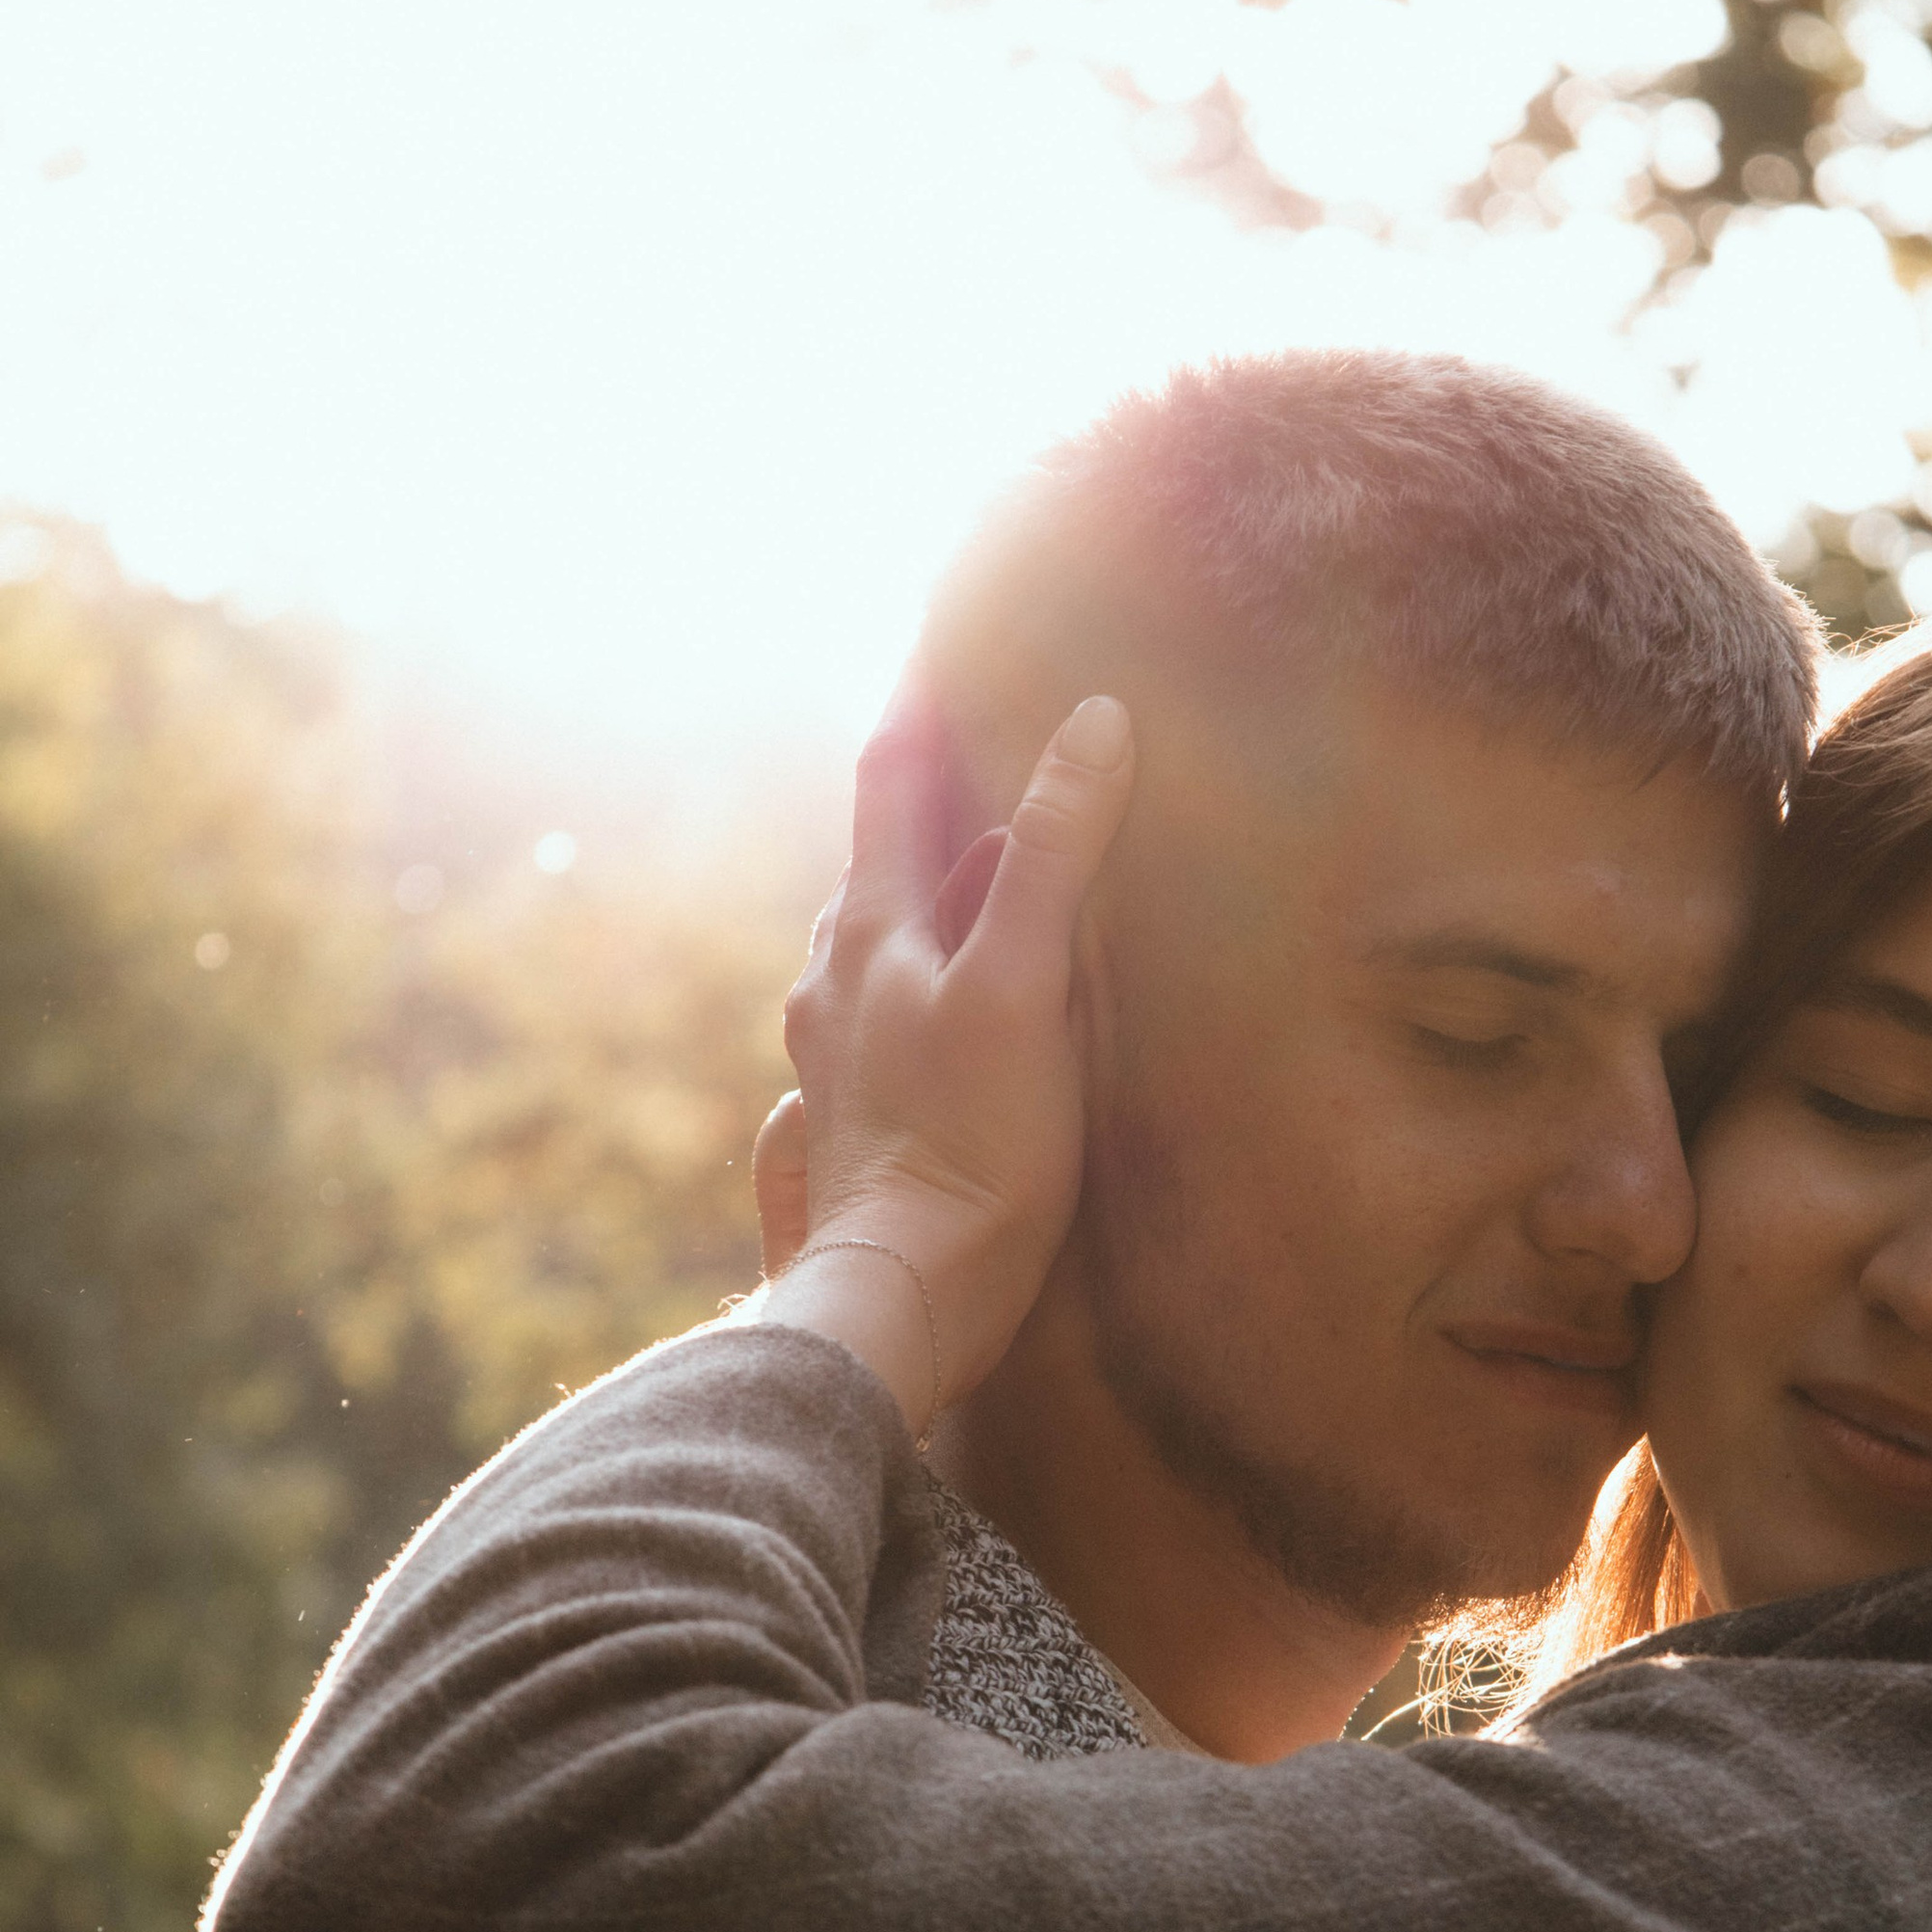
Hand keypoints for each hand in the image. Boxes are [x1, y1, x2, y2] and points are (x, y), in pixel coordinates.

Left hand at [738, 689, 1135, 1431]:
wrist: (904, 1297)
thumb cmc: (969, 1147)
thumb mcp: (1024, 989)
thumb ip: (1055, 859)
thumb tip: (1095, 722)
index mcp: (869, 929)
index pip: (891, 777)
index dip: (920, 700)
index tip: (940, 633)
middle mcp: (835, 978)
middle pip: (882, 856)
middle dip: (928, 798)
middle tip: (973, 742)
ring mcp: (837, 1050)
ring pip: (882, 937)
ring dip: (927, 892)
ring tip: (973, 867)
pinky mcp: (856, 1114)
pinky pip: (888, 1009)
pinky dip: (928, 972)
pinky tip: (953, 1005)